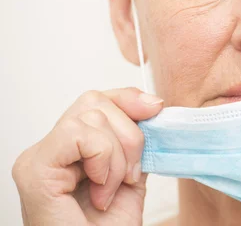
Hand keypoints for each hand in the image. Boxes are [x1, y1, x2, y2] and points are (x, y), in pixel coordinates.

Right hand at [12, 88, 163, 225]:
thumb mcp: (131, 176)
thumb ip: (136, 143)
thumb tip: (153, 106)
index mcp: (72, 148)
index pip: (98, 100)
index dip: (129, 98)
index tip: (156, 109)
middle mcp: (52, 148)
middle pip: (95, 101)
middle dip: (129, 134)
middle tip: (130, 174)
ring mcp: (40, 157)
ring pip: (90, 115)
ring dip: (117, 155)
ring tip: (111, 189)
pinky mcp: (35, 168)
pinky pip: (77, 134)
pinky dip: (102, 159)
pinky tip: (100, 189)